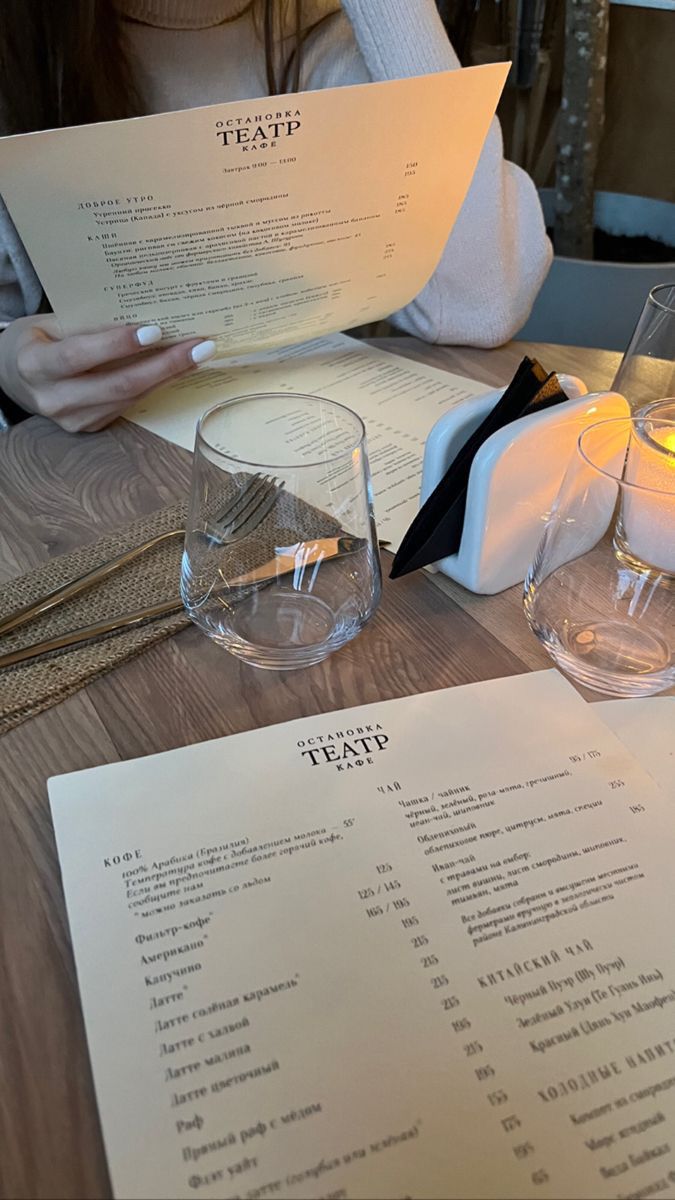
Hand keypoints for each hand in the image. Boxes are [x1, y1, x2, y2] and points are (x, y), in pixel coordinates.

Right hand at [0, 315, 216, 431]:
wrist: (17, 378)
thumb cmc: (38, 340)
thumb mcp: (51, 323)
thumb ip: (88, 324)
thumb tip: (144, 315)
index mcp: (35, 365)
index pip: (79, 355)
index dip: (116, 344)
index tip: (155, 330)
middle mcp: (53, 399)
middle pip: (116, 385)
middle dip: (163, 366)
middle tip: (200, 346)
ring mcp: (73, 420)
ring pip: (128, 398)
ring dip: (168, 376)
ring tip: (199, 354)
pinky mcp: (90, 428)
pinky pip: (128, 405)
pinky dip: (156, 386)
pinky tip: (179, 370)